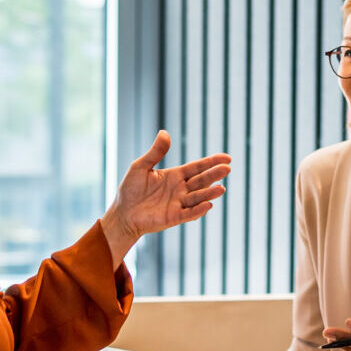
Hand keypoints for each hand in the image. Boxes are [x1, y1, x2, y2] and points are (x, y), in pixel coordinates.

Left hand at [101, 132, 231, 255]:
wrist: (122, 213)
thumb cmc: (130, 189)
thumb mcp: (140, 166)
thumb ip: (155, 152)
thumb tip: (165, 132)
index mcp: (175, 175)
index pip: (197, 167)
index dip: (211, 162)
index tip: (227, 158)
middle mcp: (180, 189)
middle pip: (201, 181)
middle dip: (214, 175)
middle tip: (227, 169)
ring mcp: (178, 204)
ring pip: (198, 198)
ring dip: (209, 194)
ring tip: (221, 189)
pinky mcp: (173, 217)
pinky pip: (188, 214)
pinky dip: (198, 210)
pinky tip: (208, 205)